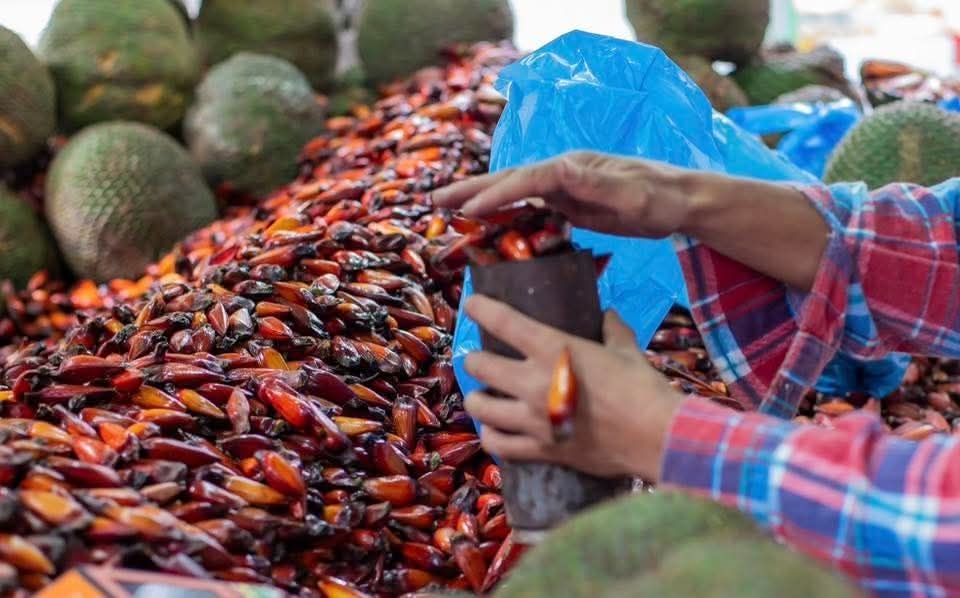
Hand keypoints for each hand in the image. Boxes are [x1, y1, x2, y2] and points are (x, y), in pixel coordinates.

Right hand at [432, 151, 695, 237]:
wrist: (680, 200)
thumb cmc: (660, 196)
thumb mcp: (631, 191)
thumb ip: (596, 182)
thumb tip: (558, 168)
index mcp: (573, 167)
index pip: (527, 179)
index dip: (497, 194)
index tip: (470, 211)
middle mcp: (563, 172)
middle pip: (509, 178)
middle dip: (472, 189)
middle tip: (436, 201)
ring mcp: (563, 187)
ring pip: (514, 192)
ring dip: (480, 200)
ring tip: (447, 210)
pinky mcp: (568, 203)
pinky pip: (528, 208)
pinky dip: (503, 214)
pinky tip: (488, 225)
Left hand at [462, 294, 684, 480]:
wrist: (656, 437)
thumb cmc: (643, 388)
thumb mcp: (626, 350)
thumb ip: (612, 329)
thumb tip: (607, 315)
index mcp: (553, 350)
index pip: (504, 322)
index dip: (480, 308)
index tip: (472, 304)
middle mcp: (534, 382)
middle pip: (479, 365)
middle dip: (474, 360)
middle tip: (480, 360)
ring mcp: (533, 419)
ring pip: (480, 407)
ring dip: (477, 399)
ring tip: (482, 397)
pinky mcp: (540, 449)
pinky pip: (499, 445)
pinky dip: (492, 437)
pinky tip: (495, 431)